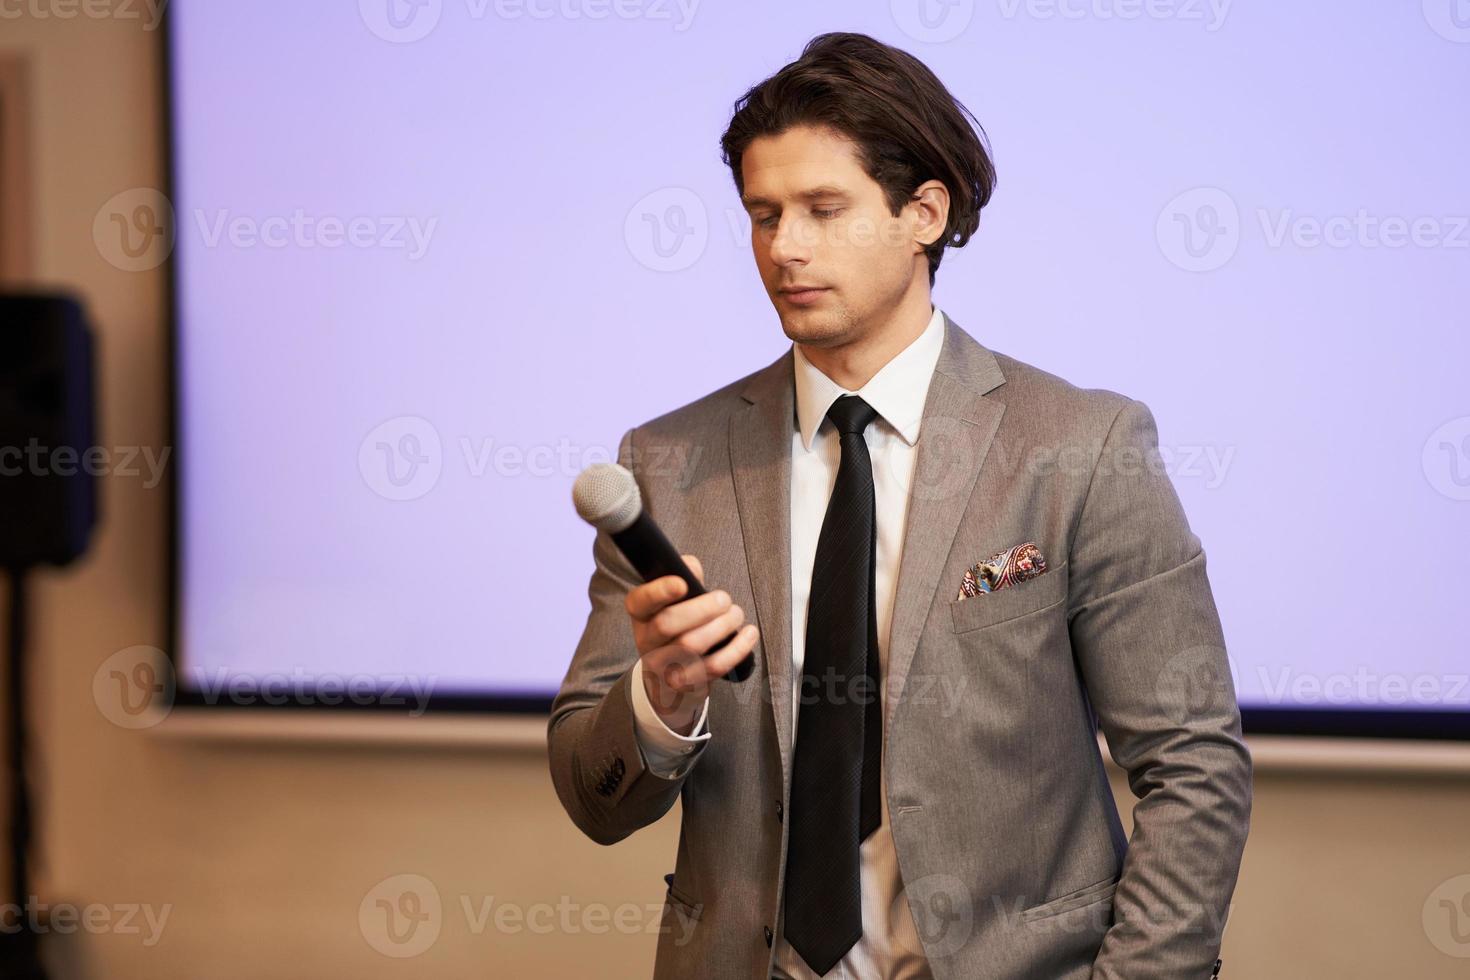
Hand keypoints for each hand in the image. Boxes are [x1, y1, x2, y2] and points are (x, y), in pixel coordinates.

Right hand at [625, 554, 758, 734]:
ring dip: (722, 625)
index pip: (640, 601)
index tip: (682, 584)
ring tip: (735, 614)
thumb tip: (690, 566)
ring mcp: (664, 666)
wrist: (666, 679)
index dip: (659, 591)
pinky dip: (737, 648)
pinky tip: (748, 634)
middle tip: (724, 599)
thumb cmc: (675, 629)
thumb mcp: (670, 603)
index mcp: (641, 615)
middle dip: (702, 608)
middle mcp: (646, 641)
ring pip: (691, 645)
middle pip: (667, 624)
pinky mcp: (686, 683)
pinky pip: (713, 666)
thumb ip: (682, 578)